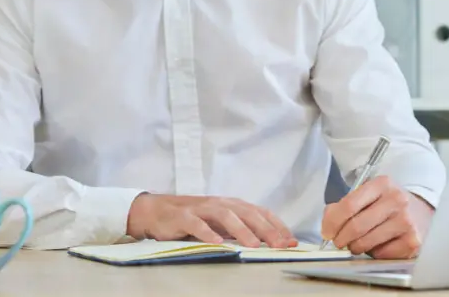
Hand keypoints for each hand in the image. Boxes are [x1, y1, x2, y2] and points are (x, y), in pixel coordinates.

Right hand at [126, 193, 297, 248]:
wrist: (156, 210)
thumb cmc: (193, 218)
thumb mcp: (219, 222)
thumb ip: (240, 228)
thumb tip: (269, 242)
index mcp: (231, 205)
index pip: (259, 212)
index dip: (277, 225)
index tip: (291, 241)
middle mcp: (219, 203)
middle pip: (247, 213)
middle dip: (266, 229)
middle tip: (280, 245)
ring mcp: (201, 209)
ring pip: (225, 216)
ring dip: (242, 230)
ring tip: (254, 245)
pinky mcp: (183, 217)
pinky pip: (197, 224)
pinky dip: (208, 233)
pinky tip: (217, 243)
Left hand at [321, 175, 433, 258]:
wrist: (421, 210)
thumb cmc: (388, 203)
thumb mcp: (368, 194)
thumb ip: (345, 204)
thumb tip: (328, 224)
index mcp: (381, 184)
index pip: (349, 205)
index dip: (333, 221)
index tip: (326, 232)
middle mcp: (396, 201)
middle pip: (356, 225)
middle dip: (341, 238)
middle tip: (338, 242)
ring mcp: (406, 222)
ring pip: (367, 242)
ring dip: (355, 247)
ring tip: (355, 244)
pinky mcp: (413, 241)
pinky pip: (381, 254)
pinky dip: (373, 253)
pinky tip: (376, 245)